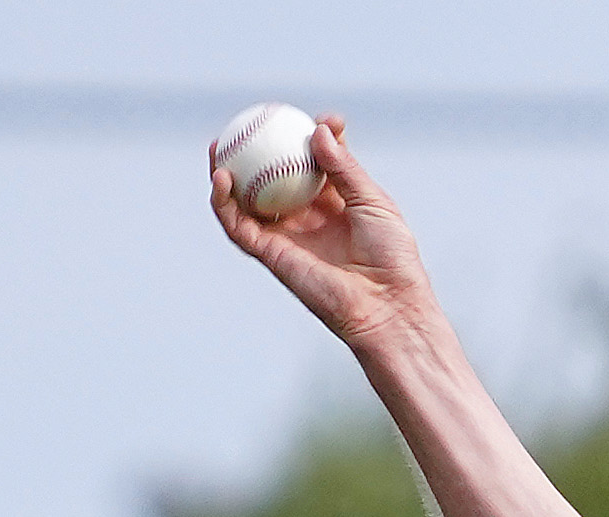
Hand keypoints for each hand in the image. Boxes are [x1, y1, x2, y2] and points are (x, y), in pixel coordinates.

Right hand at [209, 114, 433, 347]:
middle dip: (256, 152)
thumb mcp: (373, 201)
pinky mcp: (271, 256)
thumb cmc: (392, 257)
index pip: (313, 165)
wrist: (387, 304)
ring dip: (226, 175)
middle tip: (249, 122)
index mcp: (334, 205)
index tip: (321, 120)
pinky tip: (222, 178)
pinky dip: (224, 204)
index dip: (311, 139)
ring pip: (246, 202)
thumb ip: (344, 167)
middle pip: (271, 179)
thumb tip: (319, 128)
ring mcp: (286, 237)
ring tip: (217, 146)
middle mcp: (306, 219)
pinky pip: (239, 227)